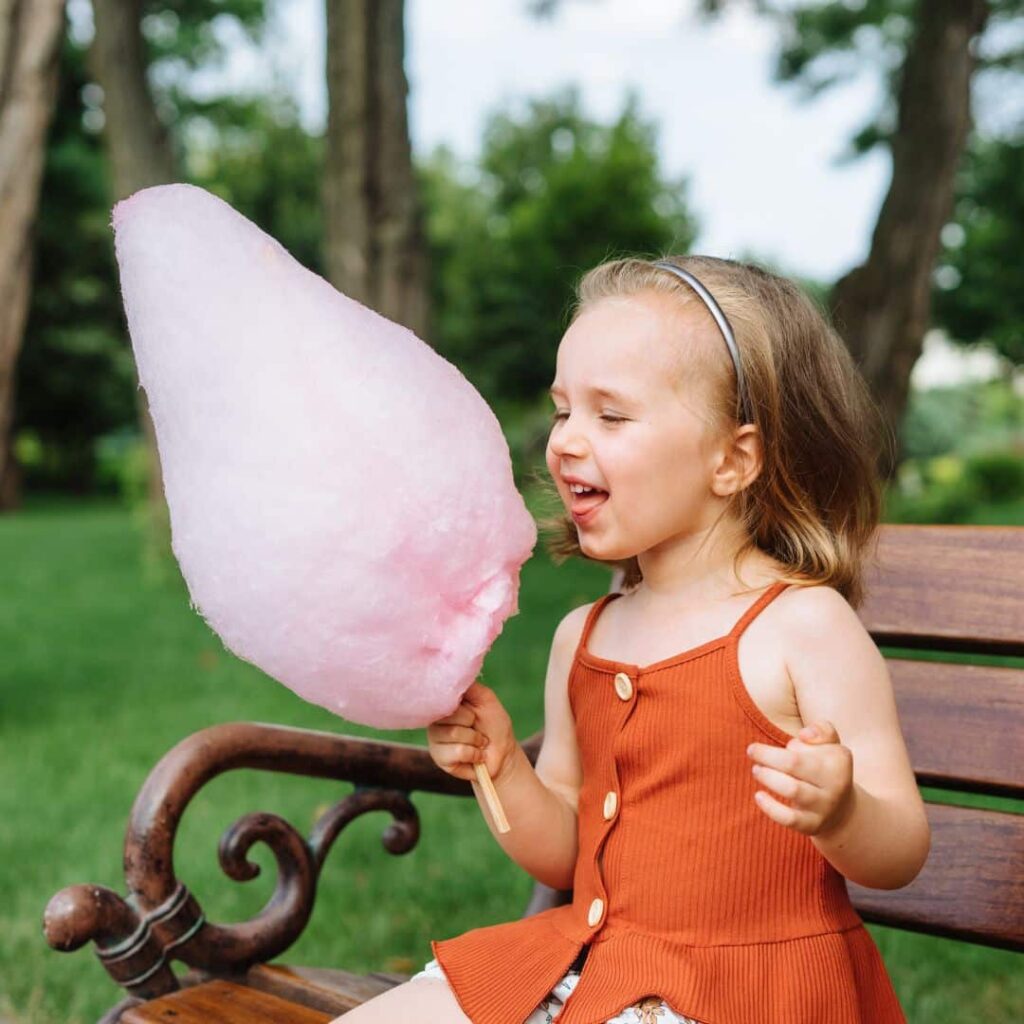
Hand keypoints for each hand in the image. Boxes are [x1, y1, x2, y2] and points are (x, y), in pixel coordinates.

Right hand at [426, 680, 516, 783]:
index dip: (459, 702)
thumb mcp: (486, 699)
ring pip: (453, 733)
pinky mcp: (439, 757)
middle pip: (449, 714)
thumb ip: (469, 686)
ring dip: (475, 739)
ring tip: (479, 742)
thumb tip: (452, 673)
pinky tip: (476, 755)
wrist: (503, 755)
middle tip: (477, 726)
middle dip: (471, 721)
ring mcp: (435, 738)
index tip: (471, 708)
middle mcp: (436, 719)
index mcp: (445, 703)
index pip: (441, 695)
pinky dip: (474, 753)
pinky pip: (457, 751)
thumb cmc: (494, 725)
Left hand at [746, 721, 854, 836]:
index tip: (764, 744)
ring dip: (768, 777)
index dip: (782, 745)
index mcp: (838, 760)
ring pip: (792, 790)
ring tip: (756, 770)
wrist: (840, 810)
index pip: (805, 747)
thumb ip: (821, 730)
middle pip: (793, 764)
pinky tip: (758, 795)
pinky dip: (770, 807)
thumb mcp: (831, 745)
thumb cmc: (825, 768)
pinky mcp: (813, 825)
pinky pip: (789, 819)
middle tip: (751, 751)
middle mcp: (835, 784)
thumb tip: (804, 735)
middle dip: (767, 756)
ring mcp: (824, 807)